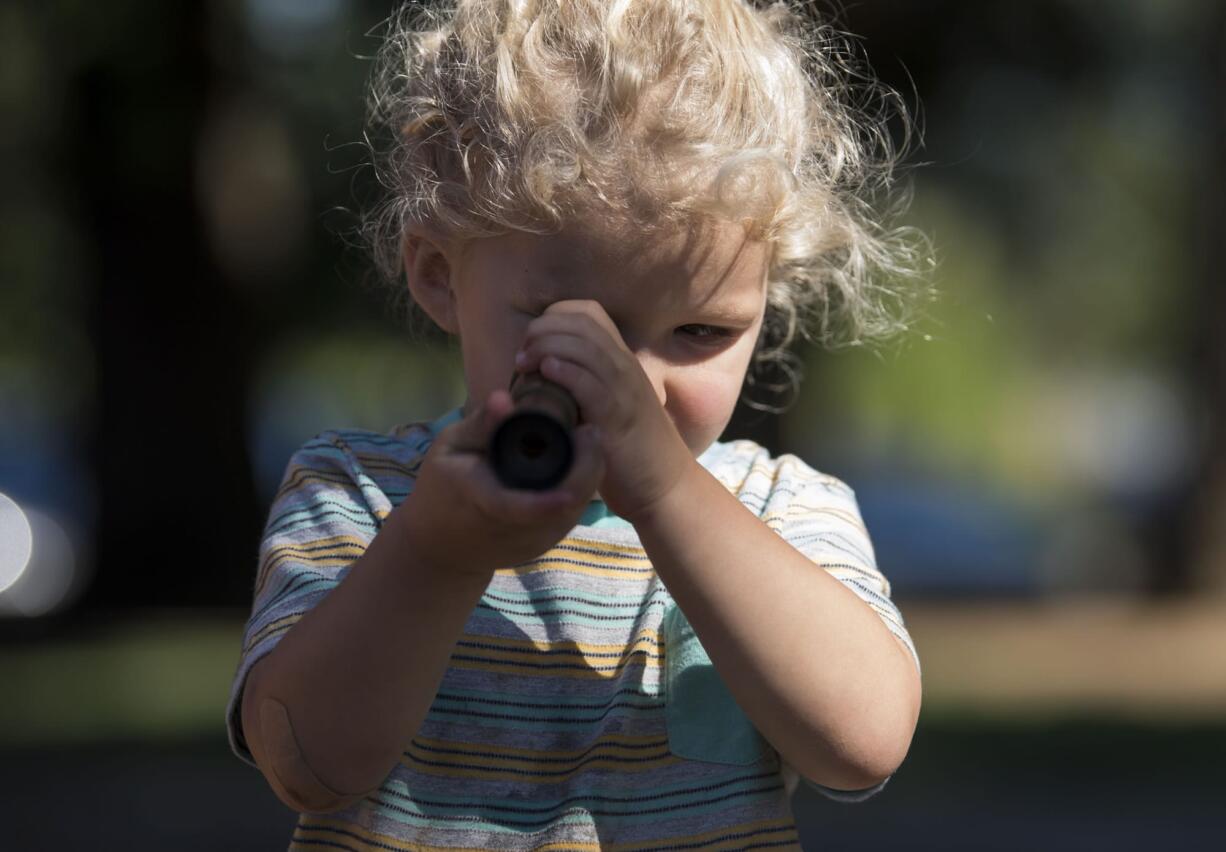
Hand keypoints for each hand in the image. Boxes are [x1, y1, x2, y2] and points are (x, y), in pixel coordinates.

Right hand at [397, 389, 604, 575]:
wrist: (442, 545)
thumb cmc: (441, 488)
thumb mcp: (449, 448)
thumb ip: (480, 425)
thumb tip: (504, 398)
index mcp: (484, 502)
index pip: (521, 505)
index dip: (553, 488)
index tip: (576, 455)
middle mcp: (516, 528)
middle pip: (566, 503)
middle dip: (587, 464)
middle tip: (588, 428)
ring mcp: (534, 540)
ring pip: (577, 507)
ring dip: (587, 472)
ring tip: (584, 440)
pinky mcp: (546, 544)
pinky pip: (572, 512)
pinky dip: (579, 485)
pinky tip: (576, 462)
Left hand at [514, 300, 694, 520]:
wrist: (665, 486)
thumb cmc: (631, 449)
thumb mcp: (609, 404)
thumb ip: (585, 384)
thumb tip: (544, 375)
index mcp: (620, 360)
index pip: (587, 312)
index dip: (553, 318)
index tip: (531, 344)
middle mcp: (624, 367)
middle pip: (581, 322)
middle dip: (543, 330)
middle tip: (521, 356)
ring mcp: (624, 390)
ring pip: (585, 346)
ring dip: (547, 347)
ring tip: (524, 364)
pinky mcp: (619, 417)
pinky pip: (591, 383)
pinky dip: (566, 372)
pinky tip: (547, 373)